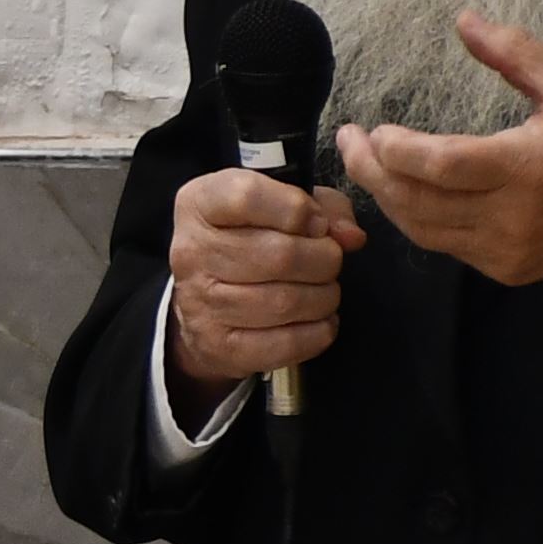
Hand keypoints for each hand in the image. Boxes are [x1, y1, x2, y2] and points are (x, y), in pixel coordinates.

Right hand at [161, 161, 363, 405]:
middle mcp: (191, 252)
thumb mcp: (280, 205)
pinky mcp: (217, 346)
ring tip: (322, 290)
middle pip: (280, 255)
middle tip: (327, 262)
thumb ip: (323, 207)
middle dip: (324, 259)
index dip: (297, 209)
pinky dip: (318, 332)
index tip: (316, 223)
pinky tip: (317, 320)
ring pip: (287, 302)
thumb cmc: (249, 241)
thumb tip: (350, 237)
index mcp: (200, 204)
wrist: (202, 303)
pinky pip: (286, 343)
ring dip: (324, 297)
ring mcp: (200, 303)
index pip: (247, 196)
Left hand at [339, 14, 542, 286]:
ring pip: (421, 229)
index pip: (438, 165)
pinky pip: (443, 246)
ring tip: (367, 164)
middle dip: (369, 172)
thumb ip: (516, 54)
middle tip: (348, 142)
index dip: (393, 150)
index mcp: (527, 166)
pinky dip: (416, 218)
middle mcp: (510, 215)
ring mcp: (505, 249)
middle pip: (415, 201)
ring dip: (386, 197)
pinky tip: (406, 191)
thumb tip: (465, 20)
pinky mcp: (504, 269)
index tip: (372, 128)